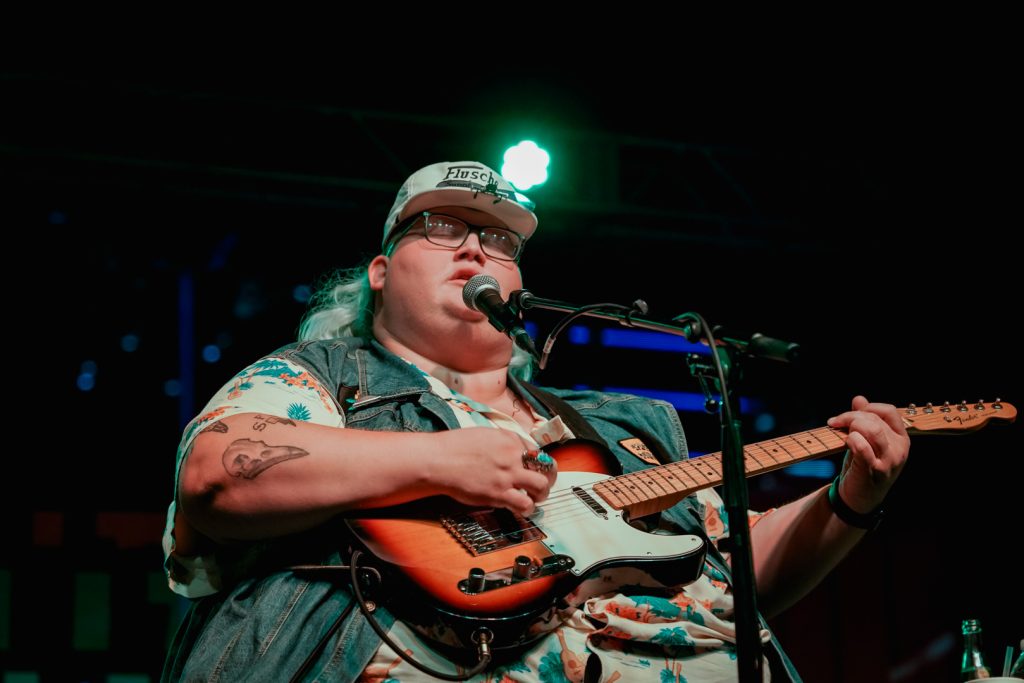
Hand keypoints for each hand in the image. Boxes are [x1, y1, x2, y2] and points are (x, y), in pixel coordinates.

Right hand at [430, 428, 557, 515]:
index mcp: (509, 439)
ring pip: (541, 486)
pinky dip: (528, 508)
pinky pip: (524, 503)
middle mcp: (512, 455)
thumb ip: (502, 442)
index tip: (534, 470)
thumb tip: (514, 451)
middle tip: (543, 485)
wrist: (438, 460)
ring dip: (542, 494)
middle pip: (546, 467)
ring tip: (536, 498)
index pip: (535, 451)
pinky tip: (523, 509)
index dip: (537, 463)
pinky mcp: (499, 493)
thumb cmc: (454, 447)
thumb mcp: (484, 434)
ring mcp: (507, 475)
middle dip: (548, 478)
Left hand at [827, 395, 909, 512]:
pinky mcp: (873, 471)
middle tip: (835, 422)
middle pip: (875, 419)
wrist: (859, 499)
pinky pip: (863, 447)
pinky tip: (845, 441)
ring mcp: (888, 461)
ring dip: (850, 425)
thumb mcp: (867, 441)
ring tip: (839, 431)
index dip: (868, 407)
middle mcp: (899, 449)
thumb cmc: (863, 467)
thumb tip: (859, 399)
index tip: (850, 413)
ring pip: (871, 429)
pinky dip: (852, 440)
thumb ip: (865, 420)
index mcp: (901, 439)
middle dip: (850, 416)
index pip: (889, 411)